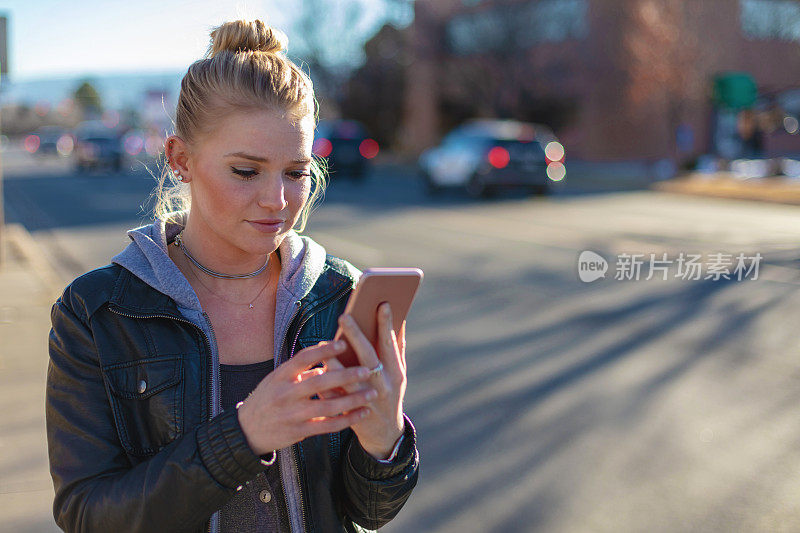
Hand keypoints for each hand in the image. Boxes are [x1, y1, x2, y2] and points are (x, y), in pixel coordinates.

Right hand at [236, 341, 377, 455]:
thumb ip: (301, 372)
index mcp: (281, 376)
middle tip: (368, 369)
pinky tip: (361, 413)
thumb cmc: (266, 399)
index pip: (303, 358)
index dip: (324, 350)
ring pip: (328, 406)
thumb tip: (327, 364)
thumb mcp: (276, 380)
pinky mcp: (299, 431)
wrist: (246, 431)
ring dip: (353, 399)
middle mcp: (286, 394)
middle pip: (320, 382)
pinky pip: (328, 425)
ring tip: (372, 393)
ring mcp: (293, 414)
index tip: (343, 342)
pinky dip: (346, 419)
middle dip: (346, 375)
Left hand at [321, 302, 406, 459]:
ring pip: (348, 379)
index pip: (390, 344)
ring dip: (335, 362)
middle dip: (356, 336)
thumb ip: (397, 348)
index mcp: (395, 372)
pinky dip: (325, 385)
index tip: (381, 303)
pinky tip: (317, 371)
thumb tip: (399, 319)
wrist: (384, 432)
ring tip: (323, 344)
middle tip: (345, 316)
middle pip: (368, 357)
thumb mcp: (398, 373)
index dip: (386, 324)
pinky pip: (334, 396)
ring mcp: (366, 399)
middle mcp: (382, 384)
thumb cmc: (390, 392)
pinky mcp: (351, 412)